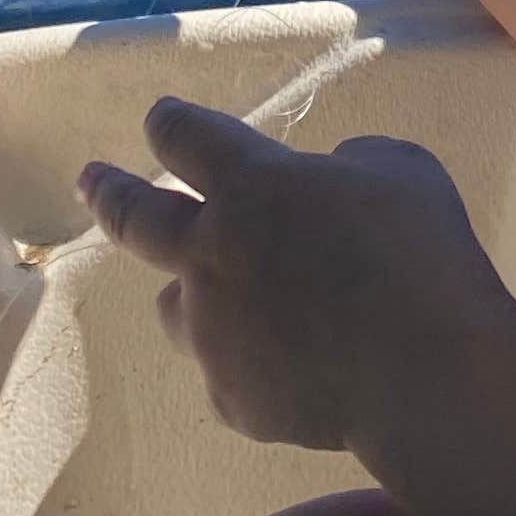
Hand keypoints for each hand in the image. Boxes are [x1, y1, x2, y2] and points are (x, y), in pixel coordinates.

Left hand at [79, 98, 515, 451]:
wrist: (426, 376)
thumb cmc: (422, 257)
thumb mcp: (400, 170)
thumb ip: (348, 163)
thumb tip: (327, 181)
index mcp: (251, 184)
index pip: (186, 136)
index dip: (171, 124)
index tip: (162, 119)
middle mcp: (211, 253)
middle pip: (135, 217)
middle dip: (109, 193)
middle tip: (89, 180)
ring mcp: (213, 331)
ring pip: (176, 308)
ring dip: (193, 296)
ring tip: (217, 301)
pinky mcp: (231, 396)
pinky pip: (229, 374)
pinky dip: (254, 366)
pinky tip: (298, 371)